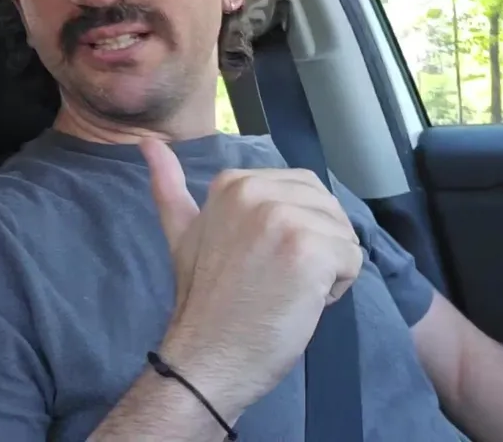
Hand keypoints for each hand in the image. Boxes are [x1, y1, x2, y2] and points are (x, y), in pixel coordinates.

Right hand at [139, 138, 364, 417]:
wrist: (205, 360)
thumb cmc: (203, 303)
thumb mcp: (182, 235)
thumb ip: (170, 188)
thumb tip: (149, 143)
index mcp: (233, 183)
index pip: (303, 190)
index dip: (293, 231)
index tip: (258, 263)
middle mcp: (257, 192)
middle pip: (327, 209)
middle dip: (315, 246)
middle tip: (273, 281)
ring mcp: (284, 219)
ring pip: (343, 234)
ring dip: (327, 268)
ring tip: (285, 292)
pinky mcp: (309, 250)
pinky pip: (353, 259)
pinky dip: (337, 287)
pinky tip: (300, 303)